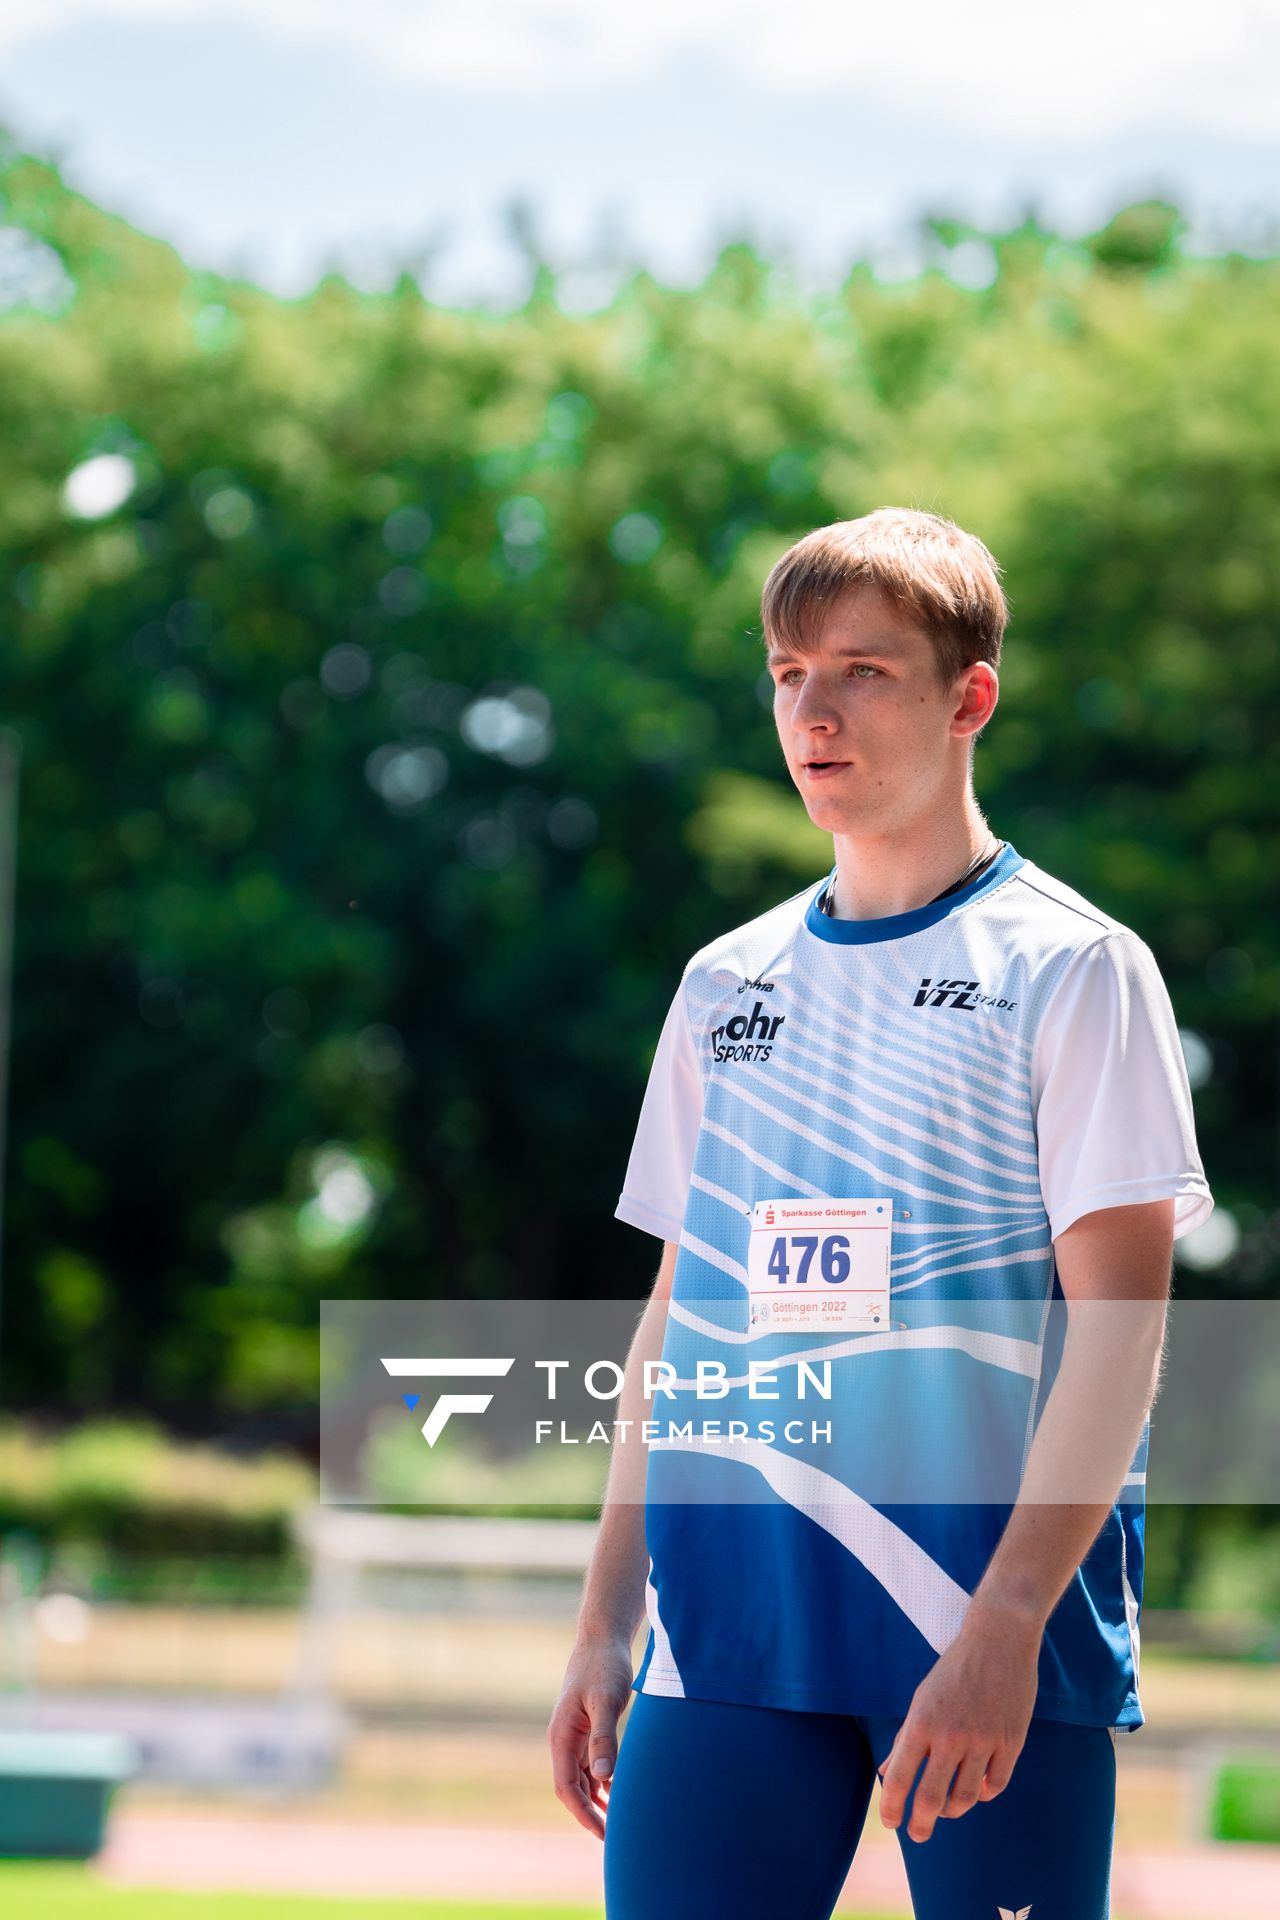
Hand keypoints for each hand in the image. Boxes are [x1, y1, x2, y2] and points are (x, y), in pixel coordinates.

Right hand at [546, 1633, 634, 1838]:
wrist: (602, 1639)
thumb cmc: (604, 1666)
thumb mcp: (606, 1701)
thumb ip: (603, 1739)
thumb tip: (603, 1778)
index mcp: (561, 1736)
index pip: (567, 1787)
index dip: (583, 1813)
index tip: (603, 1834)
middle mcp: (564, 1740)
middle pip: (573, 1788)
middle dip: (589, 1813)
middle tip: (615, 1838)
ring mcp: (574, 1736)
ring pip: (582, 1779)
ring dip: (596, 1801)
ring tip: (619, 1823)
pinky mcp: (587, 1730)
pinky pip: (591, 1766)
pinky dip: (603, 1782)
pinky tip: (619, 1793)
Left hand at [878, 1609, 1039, 1844]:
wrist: (998, 1639)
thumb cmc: (953, 1670)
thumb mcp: (922, 1699)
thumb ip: (906, 1739)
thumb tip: (886, 1772)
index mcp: (922, 1722)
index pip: (900, 1778)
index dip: (892, 1807)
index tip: (891, 1823)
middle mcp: (950, 1735)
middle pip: (932, 1798)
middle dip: (921, 1824)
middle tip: (918, 1835)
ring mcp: (983, 1740)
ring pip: (965, 1797)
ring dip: (953, 1810)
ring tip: (947, 1810)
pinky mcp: (1011, 1742)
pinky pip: (995, 1785)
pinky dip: (983, 1794)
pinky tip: (976, 1791)